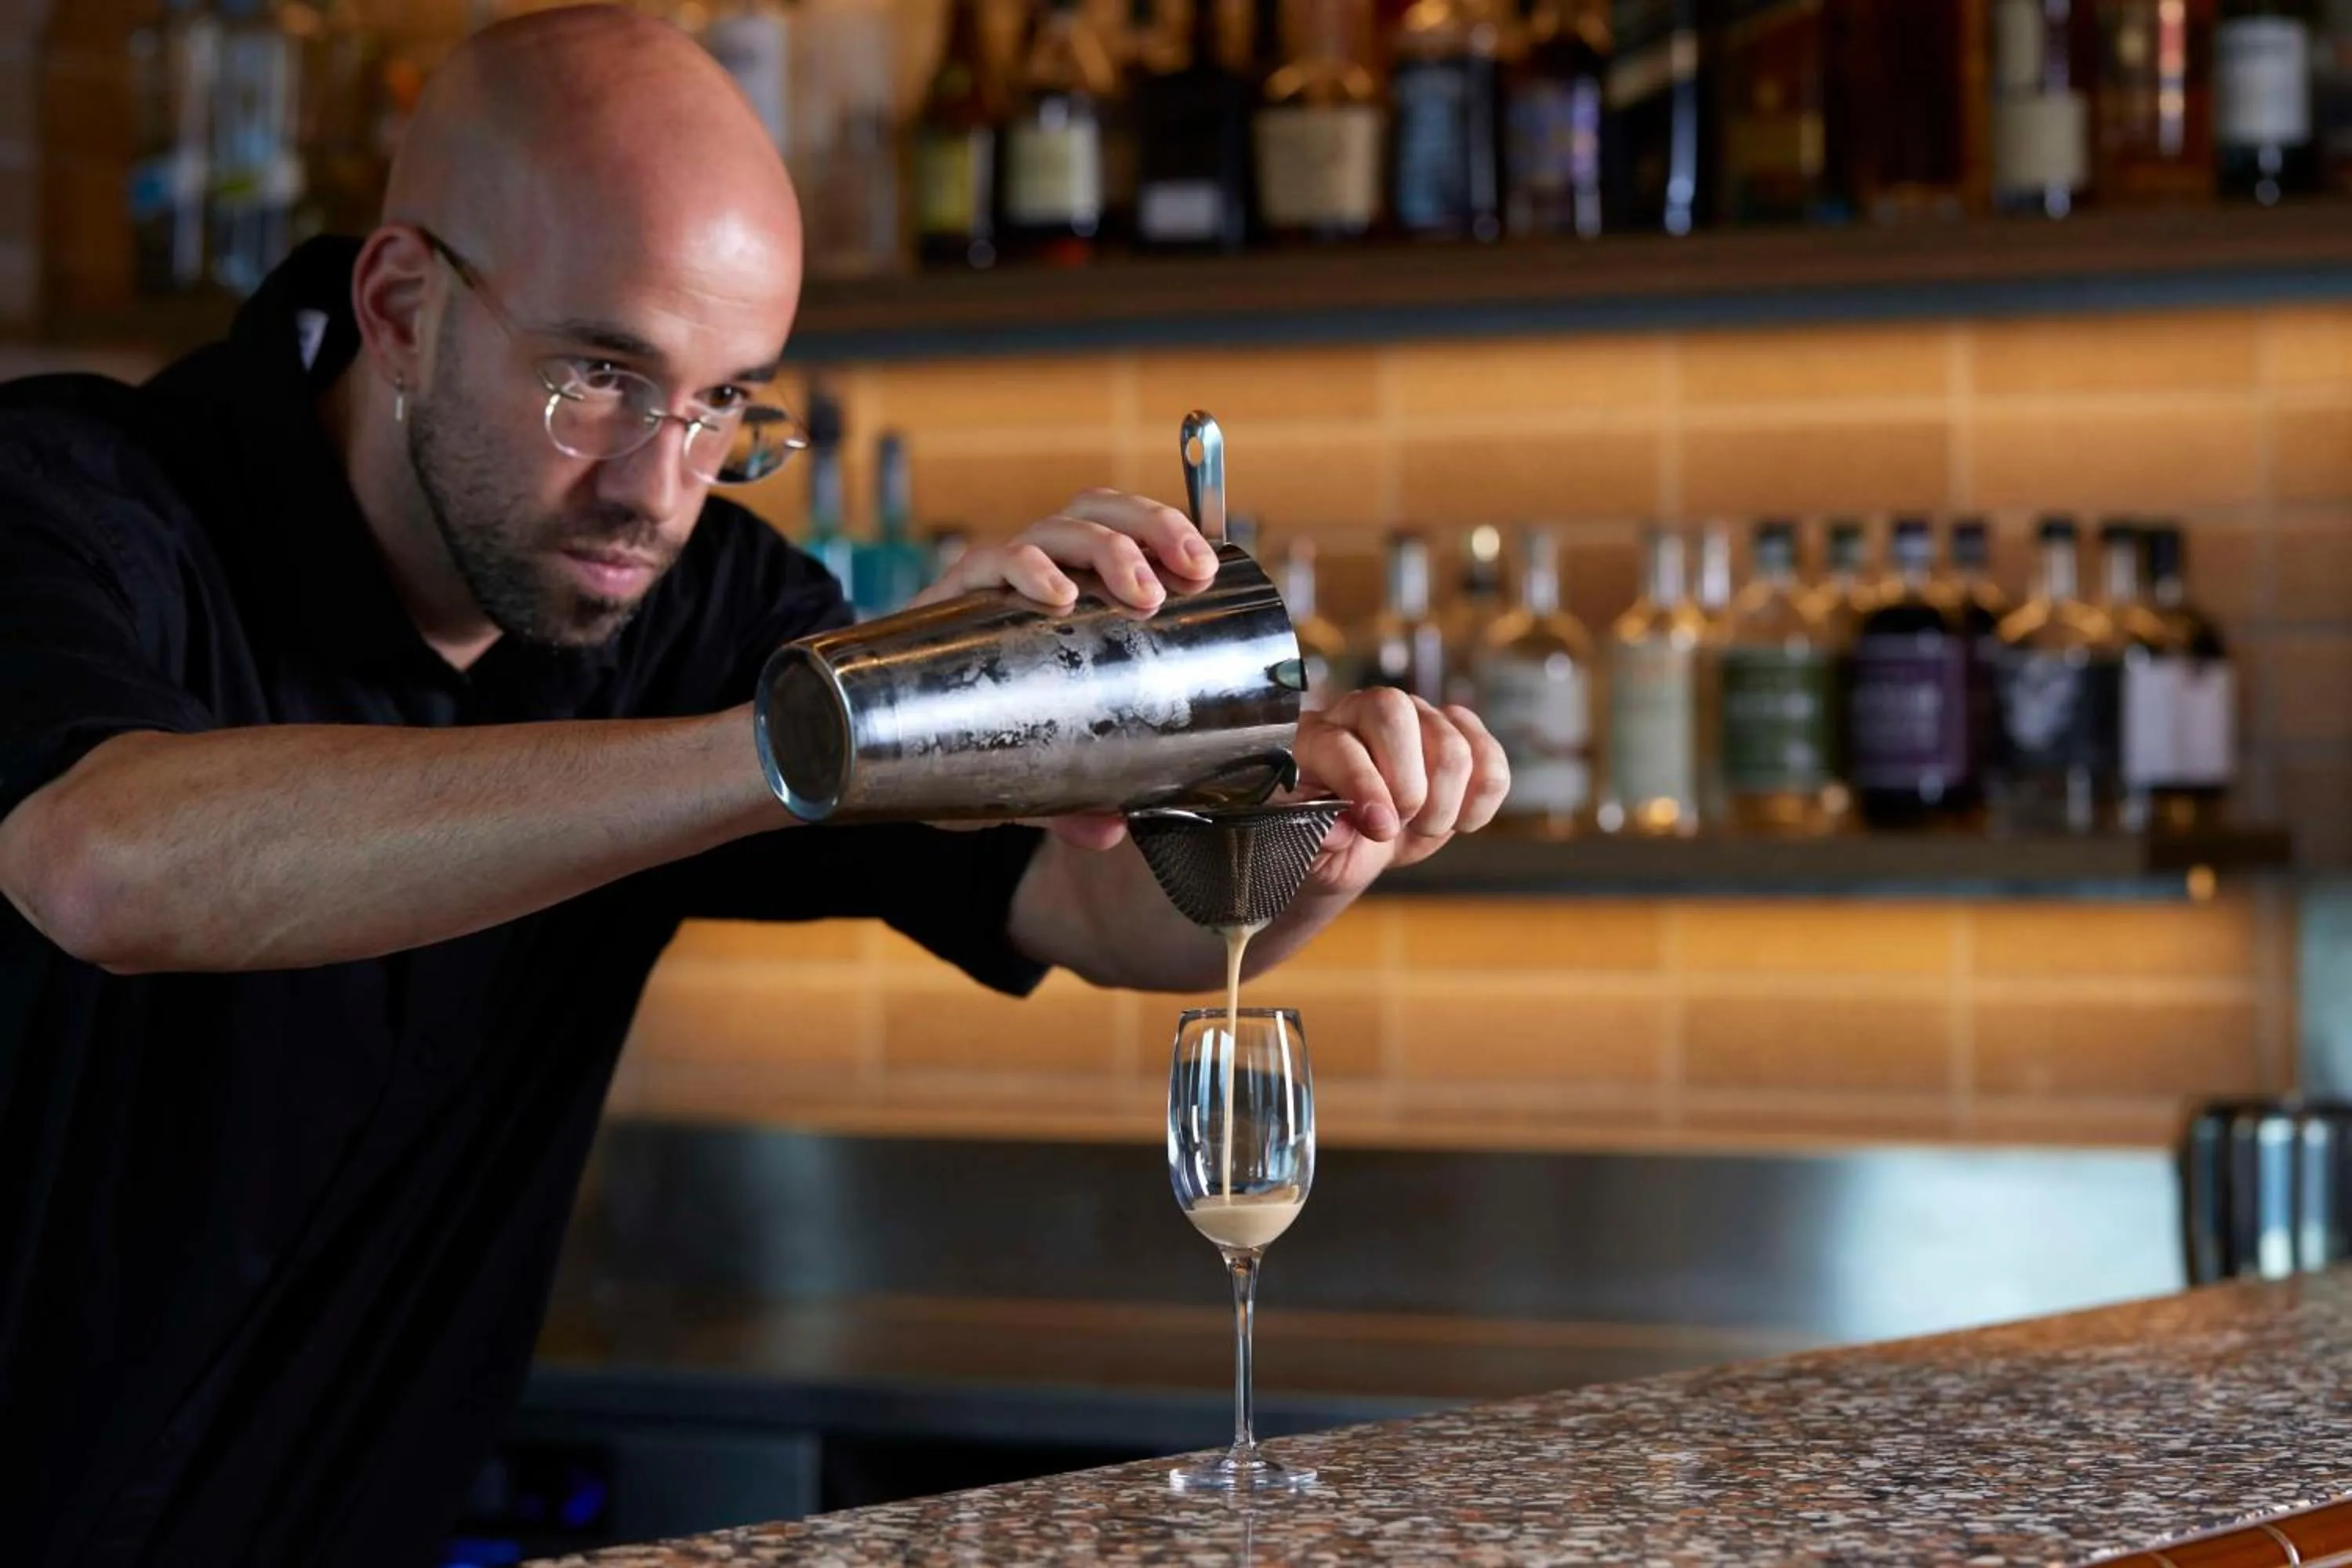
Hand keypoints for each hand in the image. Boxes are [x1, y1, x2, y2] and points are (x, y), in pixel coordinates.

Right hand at [917, 488, 1222, 852]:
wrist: (869, 728)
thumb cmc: (966, 729)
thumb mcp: (1029, 768)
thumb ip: (1070, 799)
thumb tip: (1111, 831)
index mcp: (1070, 591)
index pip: (1126, 533)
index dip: (1170, 534)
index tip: (1207, 569)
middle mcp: (1036, 572)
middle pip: (1100, 512)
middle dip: (1153, 527)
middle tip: (1188, 572)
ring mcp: (993, 579)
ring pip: (1056, 527)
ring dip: (1107, 548)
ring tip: (1140, 590)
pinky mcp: (948, 596)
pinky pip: (989, 560)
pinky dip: (1027, 568)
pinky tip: (1056, 593)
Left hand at [1289, 689, 1510, 895]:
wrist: (1353, 840)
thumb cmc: (1323, 834)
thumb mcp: (1306, 843)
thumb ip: (1315, 833)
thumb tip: (1338, 832)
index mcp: (1314, 736)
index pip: (1344, 743)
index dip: (1365, 786)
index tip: (1379, 826)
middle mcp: (1364, 711)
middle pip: (1400, 717)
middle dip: (1409, 790)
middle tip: (1399, 826)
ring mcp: (1417, 717)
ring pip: (1454, 748)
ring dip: (1444, 806)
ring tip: (1421, 826)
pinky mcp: (1459, 734)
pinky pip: (1491, 759)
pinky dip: (1482, 800)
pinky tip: (1457, 818)